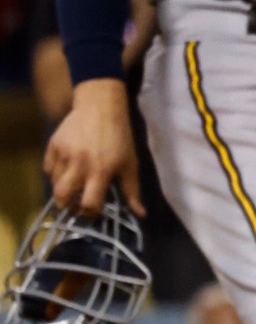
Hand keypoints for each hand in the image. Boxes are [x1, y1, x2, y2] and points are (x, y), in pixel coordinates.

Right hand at [45, 80, 142, 215]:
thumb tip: (140, 215)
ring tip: (72, 188)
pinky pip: (47, 168)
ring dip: (61, 190)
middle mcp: (80, 164)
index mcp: (101, 171)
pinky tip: (65, 171)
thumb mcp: (131, 164)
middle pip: (62, 196)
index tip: (91, 212)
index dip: (89, 213)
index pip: (89, 203)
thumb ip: (132, 191)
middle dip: (66, 206)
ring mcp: (64, 154)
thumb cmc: (120, 138)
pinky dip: (54, 174)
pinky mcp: (53, 145)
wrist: (101, 108)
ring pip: (53, 183)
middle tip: (73, 206)